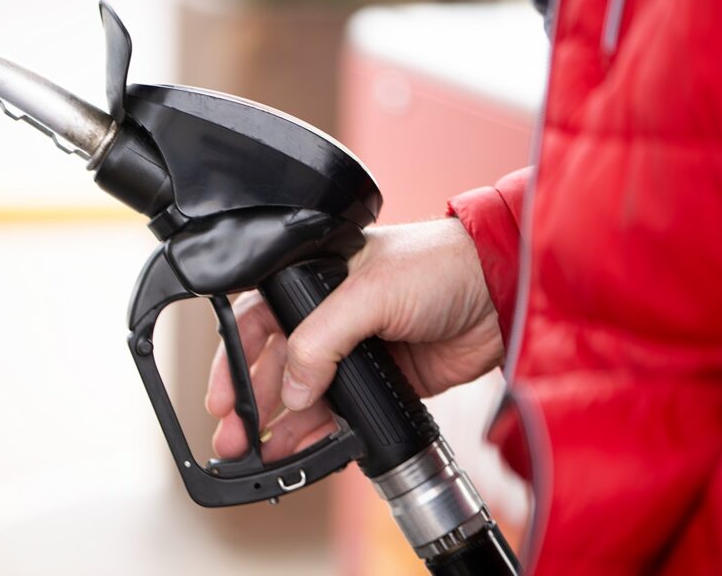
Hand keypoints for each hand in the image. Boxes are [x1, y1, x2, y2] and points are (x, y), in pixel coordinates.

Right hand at [205, 218, 504, 461]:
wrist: (501, 294)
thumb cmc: (438, 265)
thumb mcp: (368, 291)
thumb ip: (320, 339)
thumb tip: (289, 390)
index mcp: (313, 277)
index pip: (257, 318)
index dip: (233, 358)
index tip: (221, 397)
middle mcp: (327, 314)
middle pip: (274, 364)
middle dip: (250, 402)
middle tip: (232, 438)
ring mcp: (353, 350)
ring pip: (303, 394)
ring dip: (279, 425)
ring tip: (257, 455)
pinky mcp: (380, 381)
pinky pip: (339, 412)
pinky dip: (319, 433)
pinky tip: (300, 451)